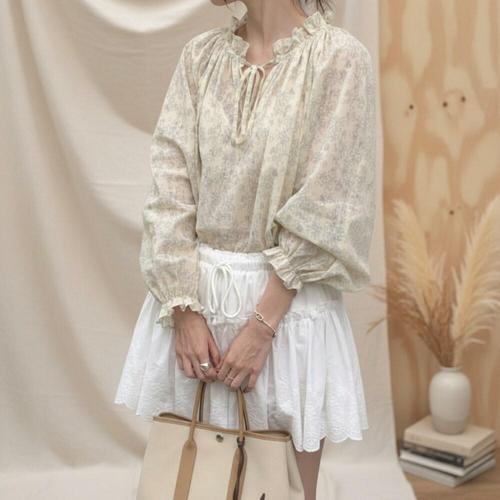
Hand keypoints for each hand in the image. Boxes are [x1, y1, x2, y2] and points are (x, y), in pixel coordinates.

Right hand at [173, 306, 220, 381]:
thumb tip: (218, 363)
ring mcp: (183, 355)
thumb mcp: (210, 338)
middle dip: (206, 378)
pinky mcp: (178, 353)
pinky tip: (192, 367)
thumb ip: (215, 353)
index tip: (216, 375)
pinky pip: (182, 367)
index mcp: (201, 352)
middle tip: (211, 377)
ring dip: (196, 376)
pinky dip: (187, 370)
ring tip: (201, 373)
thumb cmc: (198, 325)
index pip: (208, 371)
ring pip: (189, 374)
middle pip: (199, 374)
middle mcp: (191, 355)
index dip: (213, 376)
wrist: (185, 317)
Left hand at [215, 270, 296, 392]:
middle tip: (228, 379)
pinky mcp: (256, 370)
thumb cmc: (246, 334)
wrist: (260, 331)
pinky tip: (245, 389)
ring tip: (235, 384)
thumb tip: (221, 367)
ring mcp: (246, 369)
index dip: (219, 377)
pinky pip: (250, 385)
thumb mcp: (231, 345)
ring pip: (235, 385)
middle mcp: (236, 366)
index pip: (220, 375)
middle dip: (225, 382)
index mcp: (228, 359)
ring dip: (234, 386)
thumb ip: (225, 357)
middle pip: (226, 381)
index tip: (221, 376)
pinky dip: (247, 389)